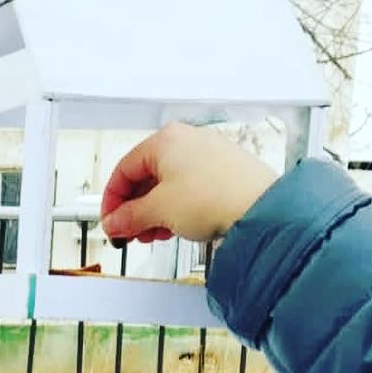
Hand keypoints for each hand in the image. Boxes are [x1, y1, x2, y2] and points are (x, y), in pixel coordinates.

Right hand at [101, 122, 278, 245]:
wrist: (260, 208)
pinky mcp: (224, 170)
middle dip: (135, 209)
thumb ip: (129, 217)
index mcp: (165, 140)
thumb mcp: (159, 211)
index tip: (111, 222)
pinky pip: (190, 187)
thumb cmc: (216, 196)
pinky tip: (177, 226)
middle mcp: (186, 140)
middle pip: (147, 176)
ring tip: (154, 233)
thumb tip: (116, 222)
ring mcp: (208, 154)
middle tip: (131, 231)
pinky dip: (177, 207)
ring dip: (155, 212)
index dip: (112, 200)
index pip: (124, 169)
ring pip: (168, 184)